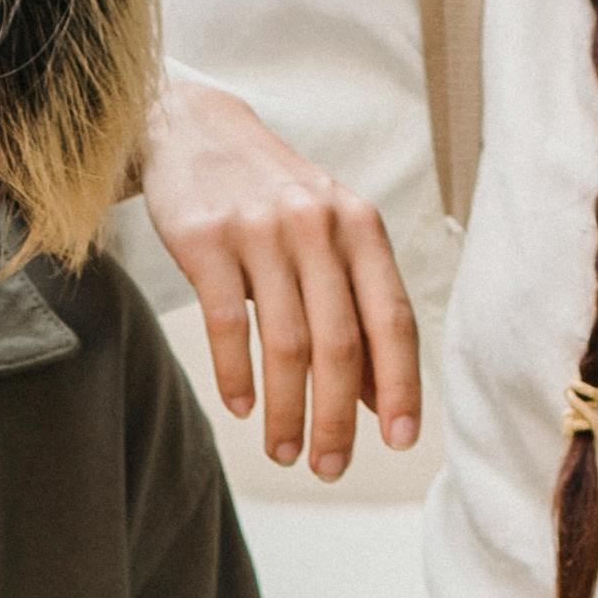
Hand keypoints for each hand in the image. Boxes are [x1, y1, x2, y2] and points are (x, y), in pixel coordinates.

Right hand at [139, 66, 424, 478]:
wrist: (194, 130)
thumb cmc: (272, 198)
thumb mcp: (328, 238)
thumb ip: (356, 306)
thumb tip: (381, 396)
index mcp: (360, 228)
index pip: (393, 319)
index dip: (402, 386)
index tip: (400, 441)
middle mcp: (318, 226)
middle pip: (339, 343)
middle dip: (337, 418)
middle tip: (329, 467)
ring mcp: (261, 230)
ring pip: (286, 343)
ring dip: (288, 411)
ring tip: (285, 452)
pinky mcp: (207, 239)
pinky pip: (228, 324)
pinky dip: (237, 377)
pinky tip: (243, 409)